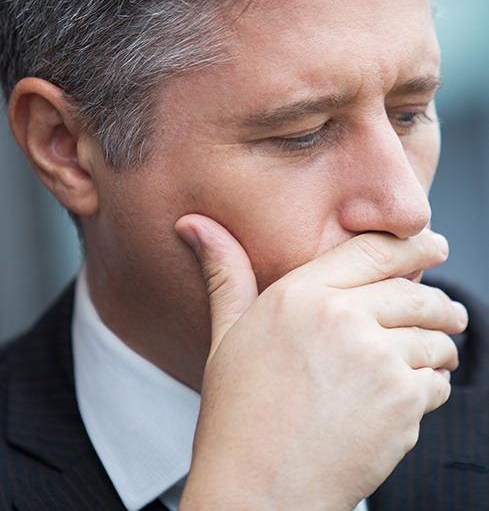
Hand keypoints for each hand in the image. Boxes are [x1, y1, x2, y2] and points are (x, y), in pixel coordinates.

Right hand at [176, 216, 467, 509]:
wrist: (257, 491)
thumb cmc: (238, 413)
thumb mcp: (227, 333)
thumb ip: (225, 272)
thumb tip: (193, 223)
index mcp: (301, 295)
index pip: (375, 250)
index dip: (415, 244)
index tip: (434, 244)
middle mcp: (342, 319)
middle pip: (415, 292)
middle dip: (438, 301)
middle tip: (448, 310)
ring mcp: (376, 361)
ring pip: (435, 338)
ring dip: (440, 346)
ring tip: (434, 354)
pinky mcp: (401, 404)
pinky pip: (437, 382)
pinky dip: (433, 385)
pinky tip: (411, 395)